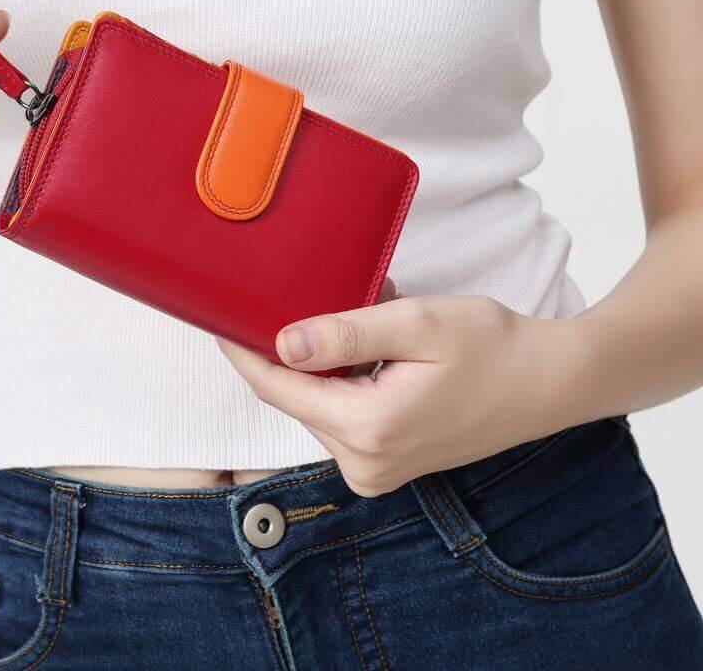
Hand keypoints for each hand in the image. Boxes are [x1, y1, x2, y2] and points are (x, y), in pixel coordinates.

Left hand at [218, 289, 583, 496]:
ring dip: (324, 362)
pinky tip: (370, 349)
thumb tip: (282, 343)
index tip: (218, 318)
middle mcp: (365, 463)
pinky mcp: (387, 462)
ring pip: (317, 404)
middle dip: (293, 349)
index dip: (244, 351)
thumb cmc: (493, 347)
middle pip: (296, 397)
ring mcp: (376, 469)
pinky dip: (344, 379)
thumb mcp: (417, 325)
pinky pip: (342, 415)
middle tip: (311, 298)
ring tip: (358, 320)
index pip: (278, 388)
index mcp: (368, 430)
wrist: (549, 382)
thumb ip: (346, 333)